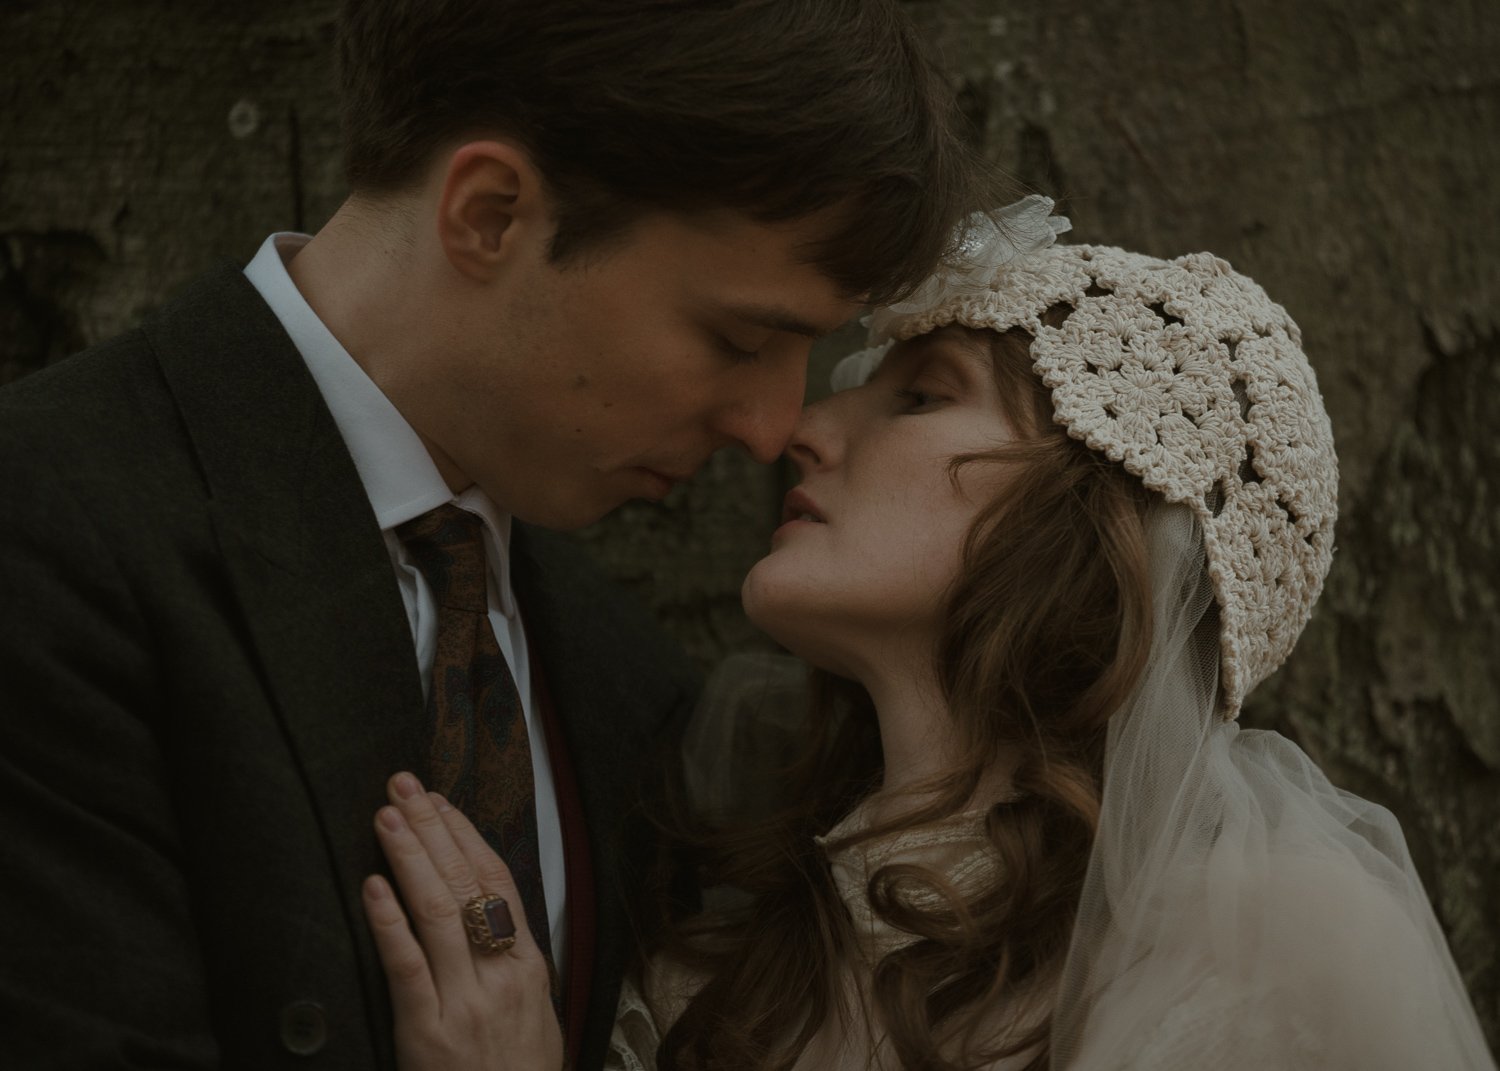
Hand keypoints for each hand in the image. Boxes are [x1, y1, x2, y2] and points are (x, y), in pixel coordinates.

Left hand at [363, 772, 562, 1070]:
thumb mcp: (535, 1012)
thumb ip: (510, 960)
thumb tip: (482, 908)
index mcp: (529, 964)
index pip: (497, 879)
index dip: (465, 833)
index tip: (439, 798)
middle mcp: (500, 975)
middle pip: (466, 883)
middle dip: (432, 828)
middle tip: (403, 786)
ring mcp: (465, 1002)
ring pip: (437, 912)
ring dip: (408, 858)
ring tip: (385, 816)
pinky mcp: (428, 1033)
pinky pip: (408, 966)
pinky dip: (389, 922)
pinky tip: (373, 888)